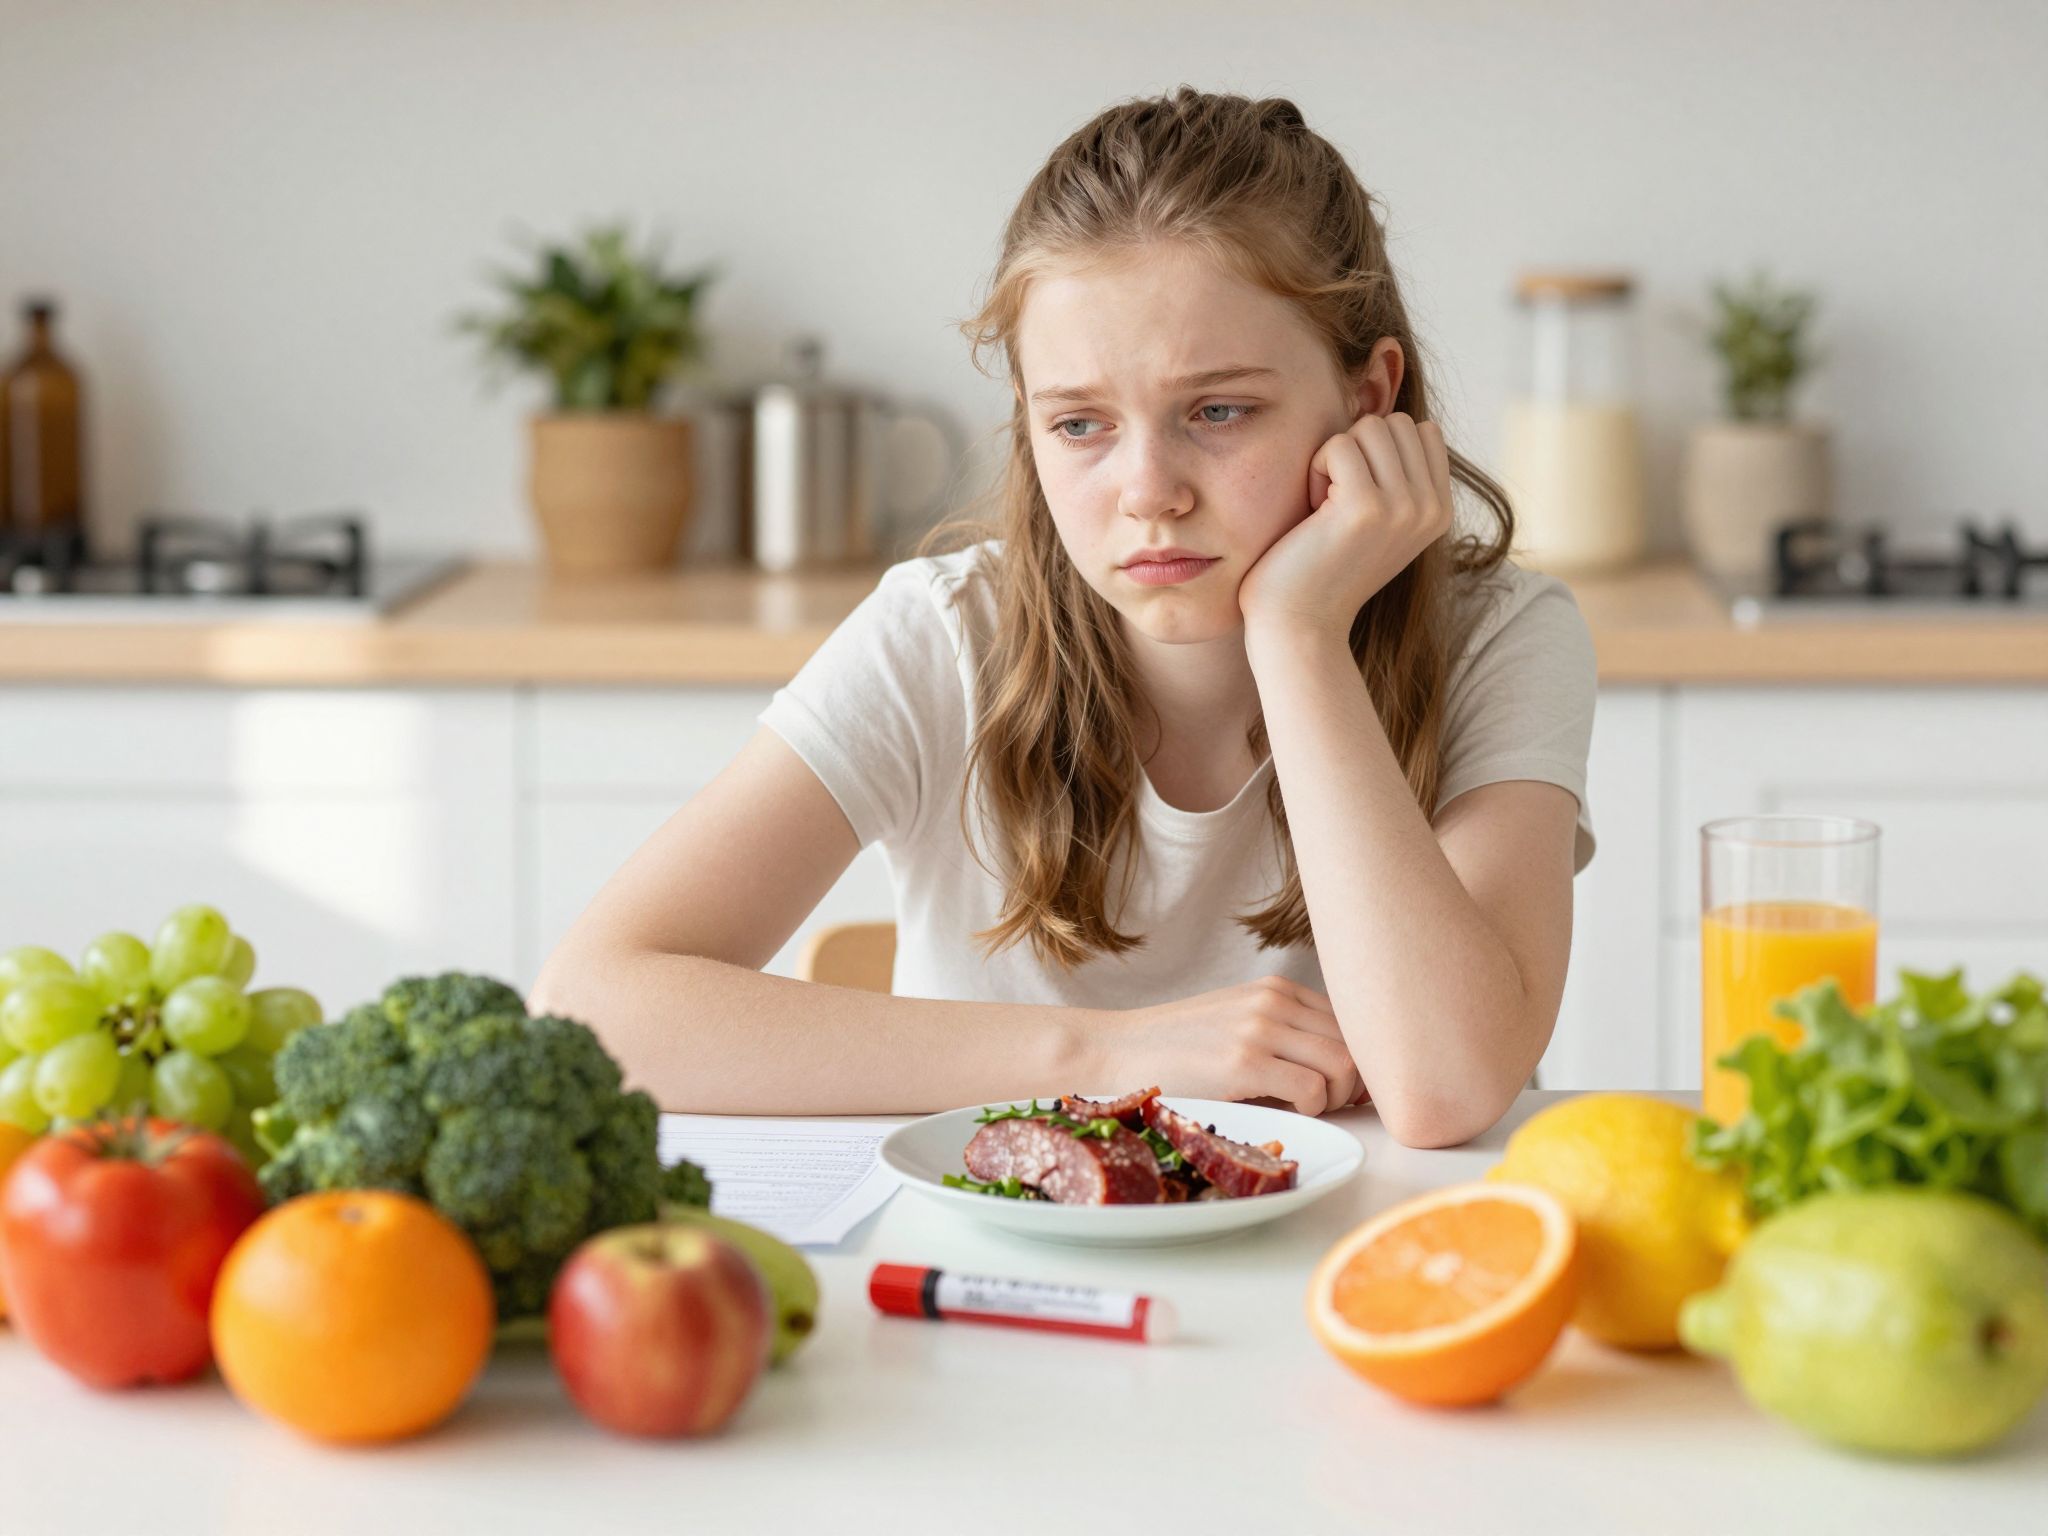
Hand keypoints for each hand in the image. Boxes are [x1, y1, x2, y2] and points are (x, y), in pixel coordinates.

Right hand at [1097, 975, 1366, 1116]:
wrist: (1116, 1050)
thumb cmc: (1176, 1048)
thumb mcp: (1236, 1022)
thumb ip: (1283, 1032)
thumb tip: (1347, 1072)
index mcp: (1276, 990)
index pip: (1350, 1022)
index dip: (1359, 1061)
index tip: (1350, 1088)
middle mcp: (1273, 1002)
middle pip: (1355, 1044)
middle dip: (1353, 1083)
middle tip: (1330, 1105)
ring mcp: (1259, 1029)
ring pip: (1343, 1066)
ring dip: (1337, 1098)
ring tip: (1309, 1109)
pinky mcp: (1243, 1063)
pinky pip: (1314, 1090)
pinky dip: (1314, 1110)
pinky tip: (1287, 1113)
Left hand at [1237, 410, 1454, 644]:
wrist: (1300, 626)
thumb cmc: (1322, 569)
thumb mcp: (1378, 521)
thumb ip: (1397, 476)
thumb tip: (1385, 417)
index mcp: (1440, 511)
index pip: (1420, 430)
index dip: (1375, 451)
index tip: (1355, 497)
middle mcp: (1430, 508)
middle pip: (1393, 422)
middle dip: (1355, 451)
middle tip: (1335, 502)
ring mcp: (1403, 507)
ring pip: (1368, 427)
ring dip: (1333, 459)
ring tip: (1325, 508)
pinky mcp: (1366, 506)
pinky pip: (1336, 445)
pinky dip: (1314, 471)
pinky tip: (1312, 514)